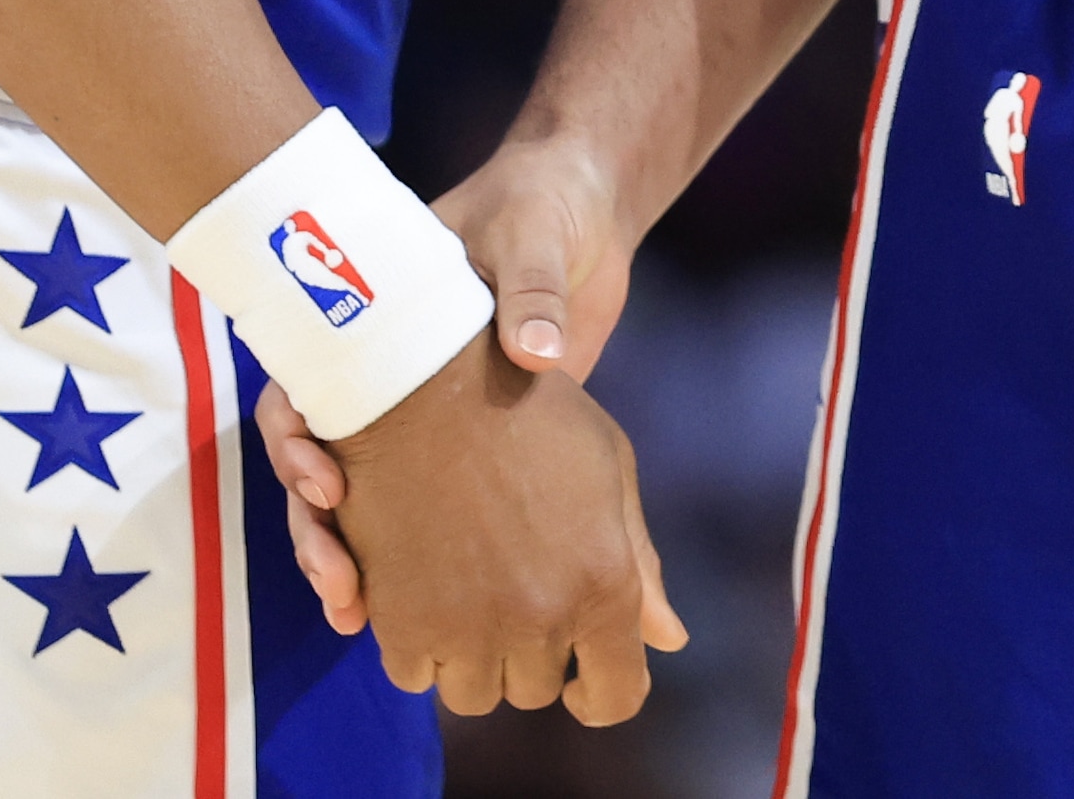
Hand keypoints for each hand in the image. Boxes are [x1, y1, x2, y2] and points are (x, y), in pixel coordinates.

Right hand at [268, 139, 650, 638]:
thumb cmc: (539, 208)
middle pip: (317, 463)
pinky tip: (407, 602)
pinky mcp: (472, 445)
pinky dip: (412, 558)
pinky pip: (422, 513)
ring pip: (358, 502)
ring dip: (347, 559)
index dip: (296, 446)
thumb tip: (539, 355)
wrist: (580, 207)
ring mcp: (424, 417)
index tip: (328, 486)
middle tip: (339, 582)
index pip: (303, 391)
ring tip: (351, 611)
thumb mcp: (532, 237)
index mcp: (372, 323)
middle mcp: (381, 375)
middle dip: (315, 530)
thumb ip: (531, 292)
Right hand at [307, 337, 683, 721]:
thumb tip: (670, 639)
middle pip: (536, 691)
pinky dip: (418, 647)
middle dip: (528, 654)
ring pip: (474, 693)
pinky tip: (422, 593)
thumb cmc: (527, 410)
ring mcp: (469, 627)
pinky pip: (414, 675)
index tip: (582, 681)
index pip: (619, 695)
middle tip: (508, 594)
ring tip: (465, 594)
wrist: (423, 377)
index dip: (600, 694)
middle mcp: (542, 618)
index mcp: (606, 583)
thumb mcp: (607, 466)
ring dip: (471, 656)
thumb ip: (638, 560)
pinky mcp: (403, 622)